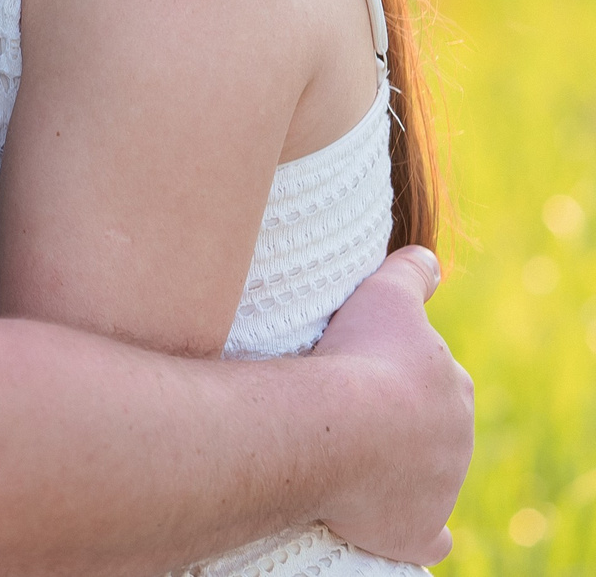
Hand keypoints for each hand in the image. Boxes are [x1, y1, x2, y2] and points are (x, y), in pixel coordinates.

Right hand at [309, 245, 472, 564]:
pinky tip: (395, 524)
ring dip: (396, 472)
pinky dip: (414, 532)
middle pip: (430, 432)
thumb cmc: (358, 358)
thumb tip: (429, 257)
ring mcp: (439, 490)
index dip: (398, 376)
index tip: (363, 373)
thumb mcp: (384, 296)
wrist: (336, 429)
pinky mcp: (415, 531)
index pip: (434, 381)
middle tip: (347, 415)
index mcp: (453, 389)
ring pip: (424, 479)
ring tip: (345, 458)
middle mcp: (456, 441)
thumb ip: (410, 274)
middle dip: (401, 426)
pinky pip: (423, 536)